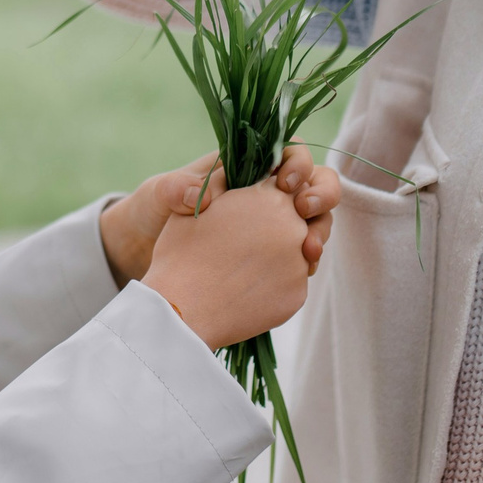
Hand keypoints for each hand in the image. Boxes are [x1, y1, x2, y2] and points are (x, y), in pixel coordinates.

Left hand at [99, 145, 339, 285]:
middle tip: (304, 210)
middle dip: (321, 193)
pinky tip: (303, 269)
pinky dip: (308, 258)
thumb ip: (175, 188)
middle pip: (314, 182)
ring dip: (319, 229)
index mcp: (245, 167)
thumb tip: (200, 195)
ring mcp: (271, 224)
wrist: (144, 252)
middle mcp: (265, 192)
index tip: (284, 182)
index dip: (297, 162)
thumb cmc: (153, 212)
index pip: (288, 152)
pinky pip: (301, 251)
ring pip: (314, 218)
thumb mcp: (158, 195)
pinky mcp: (271, 253)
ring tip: (309, 248)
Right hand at [144, 174, 316, 350]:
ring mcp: (299, 263)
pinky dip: (275, 284)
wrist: (182, 309)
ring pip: (299, 251)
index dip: (276, 192)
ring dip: (280, 255)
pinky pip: (293, 283)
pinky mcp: (298, 295)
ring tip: (244, 267)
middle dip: (281, 224)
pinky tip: (246, 289)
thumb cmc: (182, 253)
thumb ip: (231, 180)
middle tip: (250, 241)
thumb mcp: (202, 202)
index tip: (260, 205)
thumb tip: (248, 173)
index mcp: (271, 197)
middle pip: (300, 218)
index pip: (291, 183)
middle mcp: (294, 227)